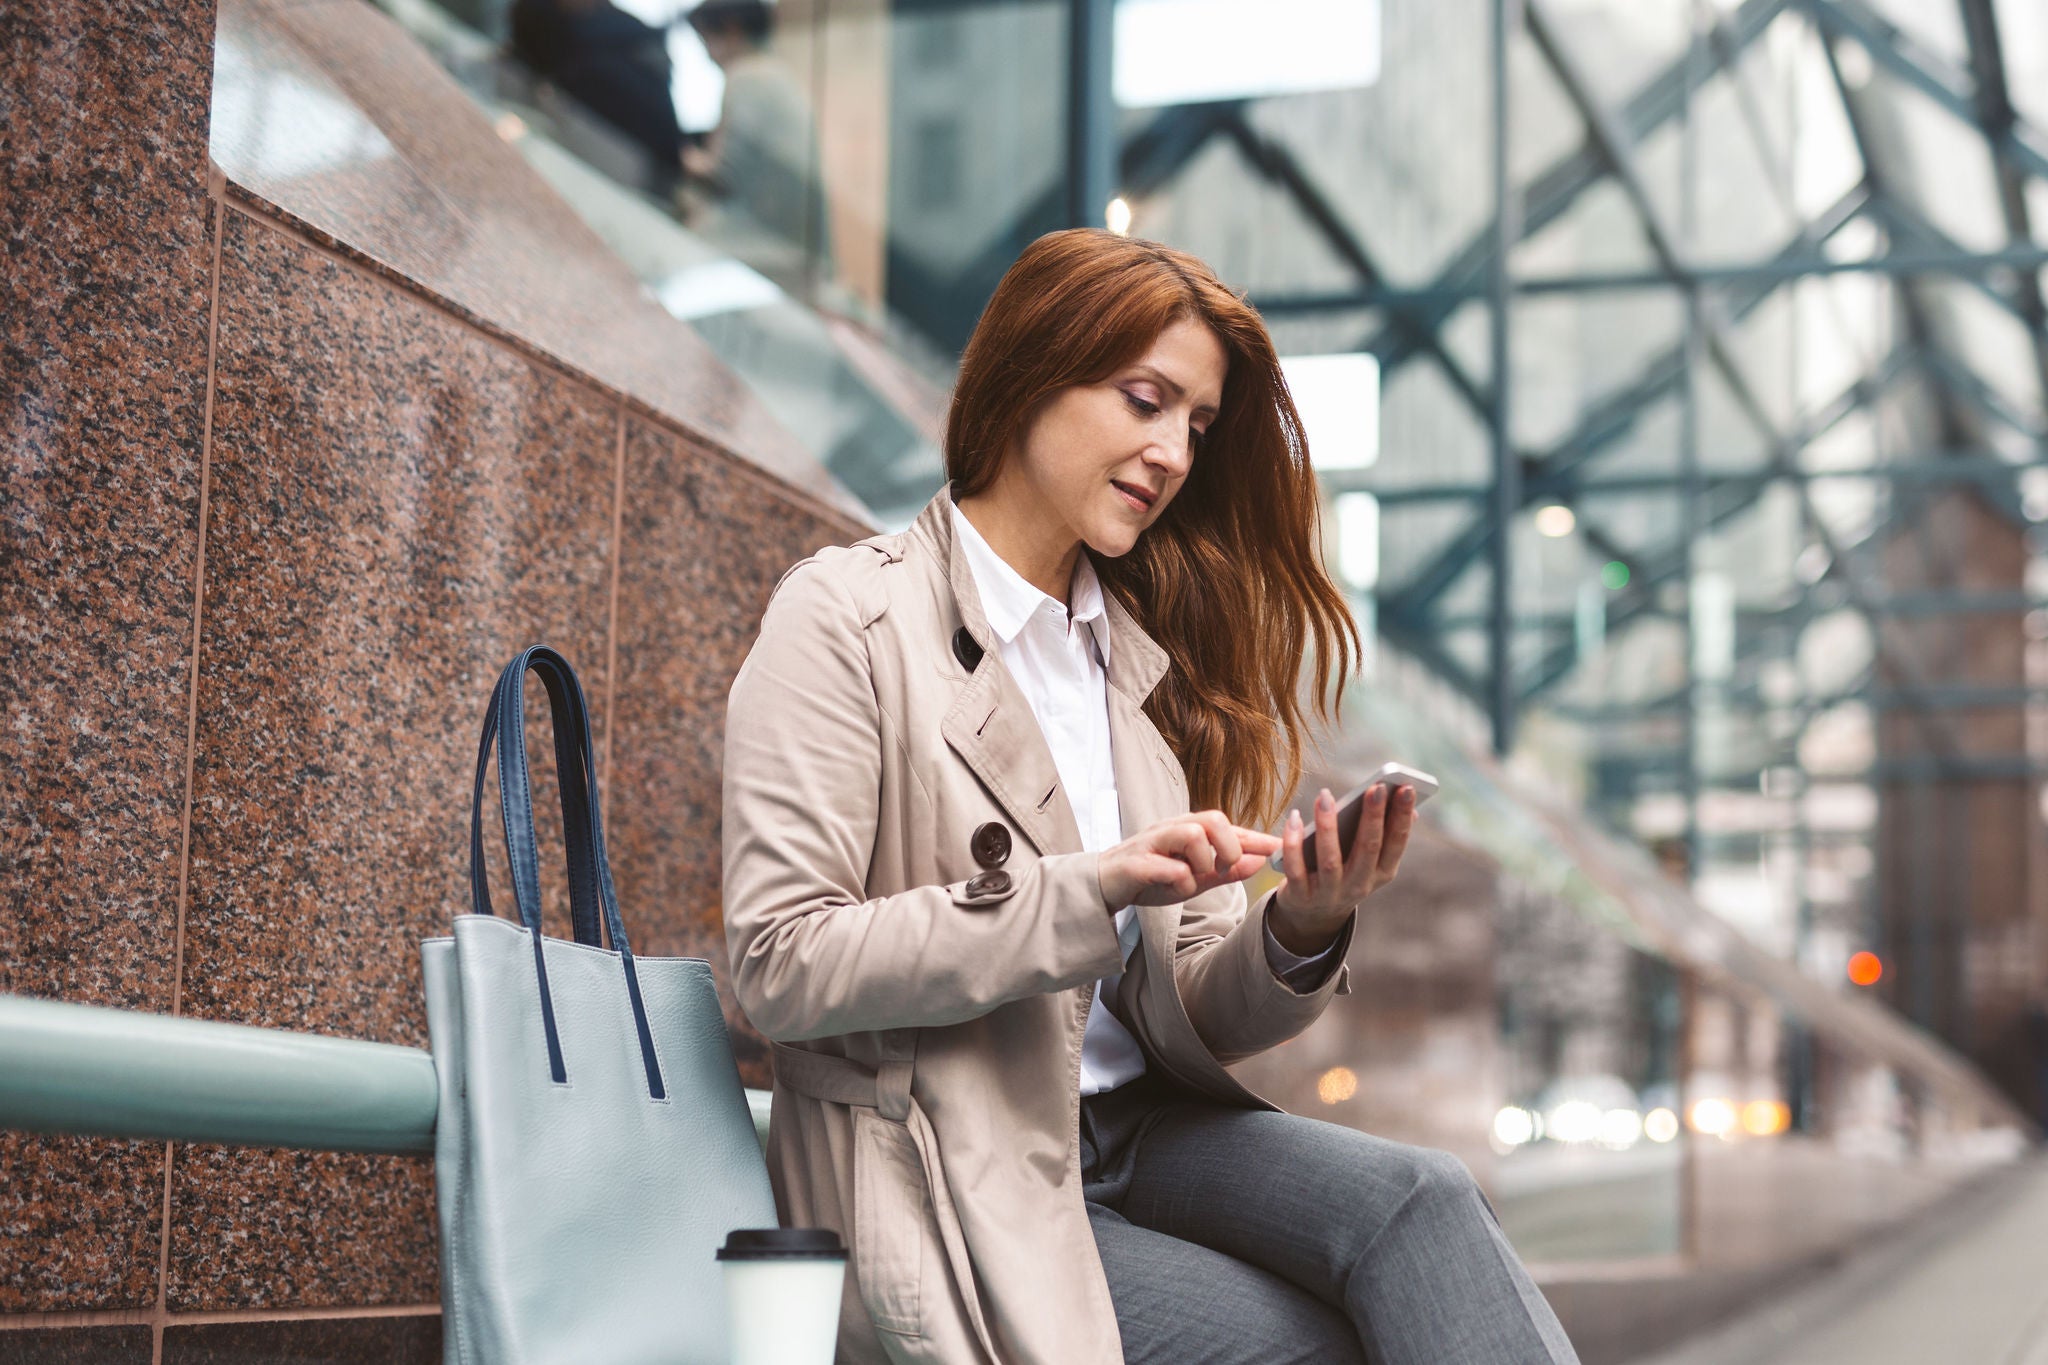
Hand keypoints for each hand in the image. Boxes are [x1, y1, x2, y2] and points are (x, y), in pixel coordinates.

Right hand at [1097, 811, 1281, 910]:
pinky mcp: (1137, 862)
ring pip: (1192, 835)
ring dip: (1201, 863)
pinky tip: (1173, 888)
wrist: (1104, 886)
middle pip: (1213, 819)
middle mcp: (1172, 828)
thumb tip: (1259, 861)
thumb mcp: (1195, 878)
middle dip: (1228, 848)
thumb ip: (1226, 871)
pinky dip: (1179, 881)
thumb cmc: (1151, 878)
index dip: (1255, 837)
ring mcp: (1153, 842)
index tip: (1279, 847)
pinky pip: (1169, 867)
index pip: (1228, 827)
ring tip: (1193, 879)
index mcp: (1188, 829)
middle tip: (1222, 870)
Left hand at [1270, 784, 1416, 953]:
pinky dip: (1293, 844)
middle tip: (1376, 787)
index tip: (1406, 787)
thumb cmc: (1343, 872)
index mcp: (1381, 873)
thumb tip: (1410, 808)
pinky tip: (1294, 818)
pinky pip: (1296, 869)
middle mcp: (1359, 886)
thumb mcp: (1368, 860)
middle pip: (1368, 849)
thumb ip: (1384, 834)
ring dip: (1328, 826)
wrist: (1311, 915)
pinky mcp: (1300, 896)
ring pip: (1330, 860)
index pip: (1396, 843)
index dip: (1402, 816)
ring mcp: (1329, 893)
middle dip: (1374, 817)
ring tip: (1325, 796)